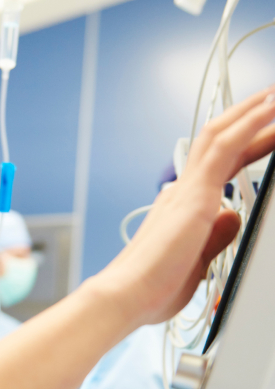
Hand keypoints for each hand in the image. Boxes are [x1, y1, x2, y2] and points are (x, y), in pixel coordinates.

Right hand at [98, 87, 274, 327]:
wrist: (128, 294)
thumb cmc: (153, 287)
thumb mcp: (199, 261)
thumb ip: (217, 237)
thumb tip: (232, 217)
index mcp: (183, 207)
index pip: (221, 165)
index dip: (247, 144)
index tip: (268, 133)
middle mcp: (182, 192)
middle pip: (219, 142)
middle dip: (249, 119)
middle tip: (274, 99)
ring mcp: (187, 191)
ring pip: (220, 135)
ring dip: (251, 112)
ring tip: (274, 94)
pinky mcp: (195, 196)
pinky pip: (226, 148)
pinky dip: (249, 125)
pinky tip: (269, 109)